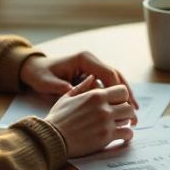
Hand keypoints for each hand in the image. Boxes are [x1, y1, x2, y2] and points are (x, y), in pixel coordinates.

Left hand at [20, 52, 138, 107]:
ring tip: (134, 110)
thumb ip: (61, 87)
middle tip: (135, 109)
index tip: (125, 103)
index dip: (118, 88)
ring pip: (115, 80)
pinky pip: (109, 85)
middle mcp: (92, 61)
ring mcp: (93, 67)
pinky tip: (123, 108)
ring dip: (125, 95)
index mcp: (84, 59)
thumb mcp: (47, 82)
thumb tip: (74, 94)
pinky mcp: (92, 75)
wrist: (34, 69)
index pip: (107, 72)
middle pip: (116, 75)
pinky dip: (116, 96)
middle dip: (126, 92)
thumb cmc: (40, 74)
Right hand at [44, 76, 136, 157]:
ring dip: (126, 122)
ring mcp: (106, 122)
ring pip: (129, 119)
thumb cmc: (57, 118)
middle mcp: (103, 107)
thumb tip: (92, 77)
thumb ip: (82, 87)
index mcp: (95, 96)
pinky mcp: (106, 137)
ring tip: (122, 126)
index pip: (122, 90)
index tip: (118, 103)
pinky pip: (127, 134)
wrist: (52, 138)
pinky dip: (127, 135)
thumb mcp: (67, 97)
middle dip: (125, 111)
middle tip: (121, 116)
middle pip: (128, 105)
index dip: (122, 97)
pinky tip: (123, 137)